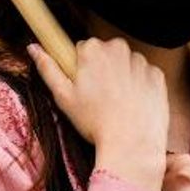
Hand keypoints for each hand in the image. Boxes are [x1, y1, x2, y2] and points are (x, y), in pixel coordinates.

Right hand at [28, 37, 168, 190]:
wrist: (132, 143)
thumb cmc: (94, 121)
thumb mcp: (63, 96)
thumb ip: (47, 67)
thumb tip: (32, 47)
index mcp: (93, 49)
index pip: (83, 48)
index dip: (80, 67)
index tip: (83, 85)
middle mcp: (118, 48)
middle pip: (106, 52)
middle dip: (102, 68)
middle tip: (98, 97)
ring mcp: (140, 61)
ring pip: (125, 63)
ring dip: (121, 76)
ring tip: (117, 104)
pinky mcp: (157, 75)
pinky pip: (144, 74)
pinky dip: (139, 85)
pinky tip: (133, 104)